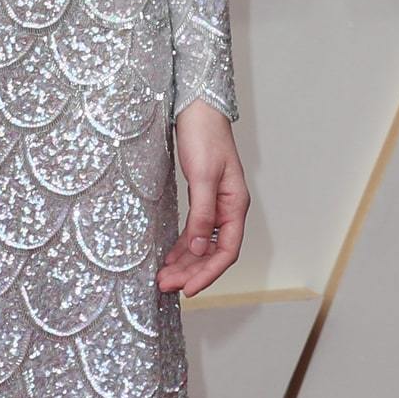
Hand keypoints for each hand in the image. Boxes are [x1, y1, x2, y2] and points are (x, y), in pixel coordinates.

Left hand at [157, 99, 247, 296]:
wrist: (197, 107)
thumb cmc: (204, 135)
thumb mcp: (203, 175)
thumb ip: (201, 213)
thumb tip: (197, 248)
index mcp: (235, 205)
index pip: (226, 251)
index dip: (208, 274)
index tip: (187, 290)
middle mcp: (228, 209)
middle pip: (213, 252)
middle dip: (192, 273)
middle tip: (166, 287)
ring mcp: (216, 204)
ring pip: (203, 244)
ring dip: (185, 263)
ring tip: (164, 278)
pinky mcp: (202, 198)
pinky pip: (195, 231)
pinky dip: (183, 246)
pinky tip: (170, 257)